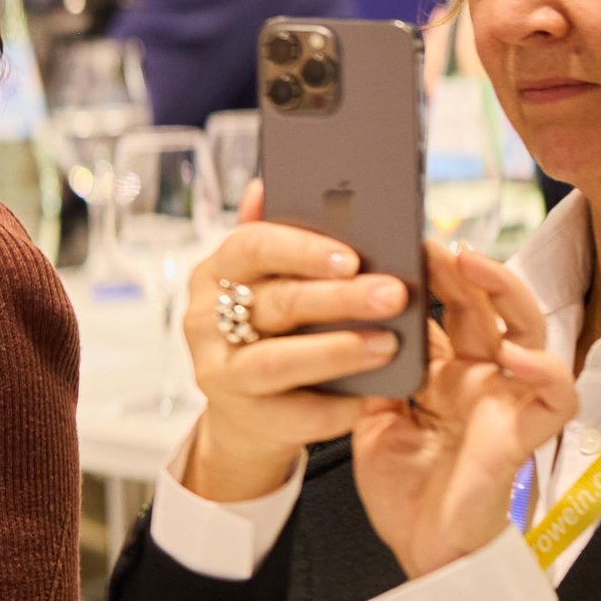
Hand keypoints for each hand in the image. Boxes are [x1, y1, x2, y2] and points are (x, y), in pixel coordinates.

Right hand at [179, 182, 411, 502]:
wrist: (248, 410)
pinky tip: (370, 397)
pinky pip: (291, 413)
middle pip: (275, 303)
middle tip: (394, 294)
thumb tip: (266, 183)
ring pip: (276, 361)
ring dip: (336, 351)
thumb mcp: (268, 281)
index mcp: (218, 273)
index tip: (354, 255)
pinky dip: (334, 407)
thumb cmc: (271, 332)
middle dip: (340, 298)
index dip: (303, 250)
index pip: (252, 247)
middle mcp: (206, 319)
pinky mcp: (238, 417)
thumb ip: (278, 237)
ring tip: (388, 345)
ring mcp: (218, 370)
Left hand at [353, 247, 577, 577]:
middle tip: (434, 241)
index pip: (444, 310)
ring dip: (505, 295)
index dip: (430, 275)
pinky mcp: (523, 435)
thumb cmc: (403, 489)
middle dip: (463, 269)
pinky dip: (545, 372)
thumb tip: (343, 322)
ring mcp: (504, 402)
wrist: (420, 550)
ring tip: (474, 267)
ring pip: (527, 333)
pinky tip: (517, 356)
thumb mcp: (371, 419)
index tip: (402, 241)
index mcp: (443, 373)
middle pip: (485, 309)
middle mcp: (479, 379)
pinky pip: (555, 398)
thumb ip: (371, 374)